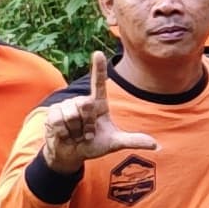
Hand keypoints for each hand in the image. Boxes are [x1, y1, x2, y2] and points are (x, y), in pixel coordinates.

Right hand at [38, 54, 163, 168]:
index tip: (98, 53)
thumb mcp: (114, 143)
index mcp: (98, 104)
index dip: (98, 68)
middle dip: (86, 124)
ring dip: (75, 131)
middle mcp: (82, 101)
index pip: (98, 83)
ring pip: (71, 115)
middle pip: (85, 104)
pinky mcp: (52, 112)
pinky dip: (63, 133)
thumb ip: (133, 141)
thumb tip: (156, 144)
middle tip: (86, 132)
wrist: (71, 154)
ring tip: (75, 134)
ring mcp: (66, 105)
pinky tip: (64, 135)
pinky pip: (59, 121)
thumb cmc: (93, 145)